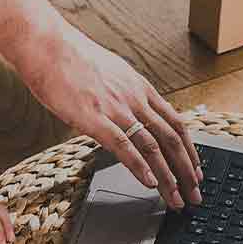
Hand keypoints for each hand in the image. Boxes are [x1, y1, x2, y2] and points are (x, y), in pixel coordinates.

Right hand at [13, 22, 199, 207]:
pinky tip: (149, 183)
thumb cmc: (69, 57)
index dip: (189, 149)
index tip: (196, 169)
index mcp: (139, 87)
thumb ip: (122, 92)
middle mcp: (134, 98)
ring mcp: (116, 108)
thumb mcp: (109, 71)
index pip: (176, 122)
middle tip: (195, 193)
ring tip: (176, 198)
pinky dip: (139, 167)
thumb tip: (127, 108)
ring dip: (168, 176)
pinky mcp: (94, 118)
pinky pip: (124, 146)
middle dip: (187, 170)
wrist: (46, 45)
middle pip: (172, 139)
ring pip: (153, 146)